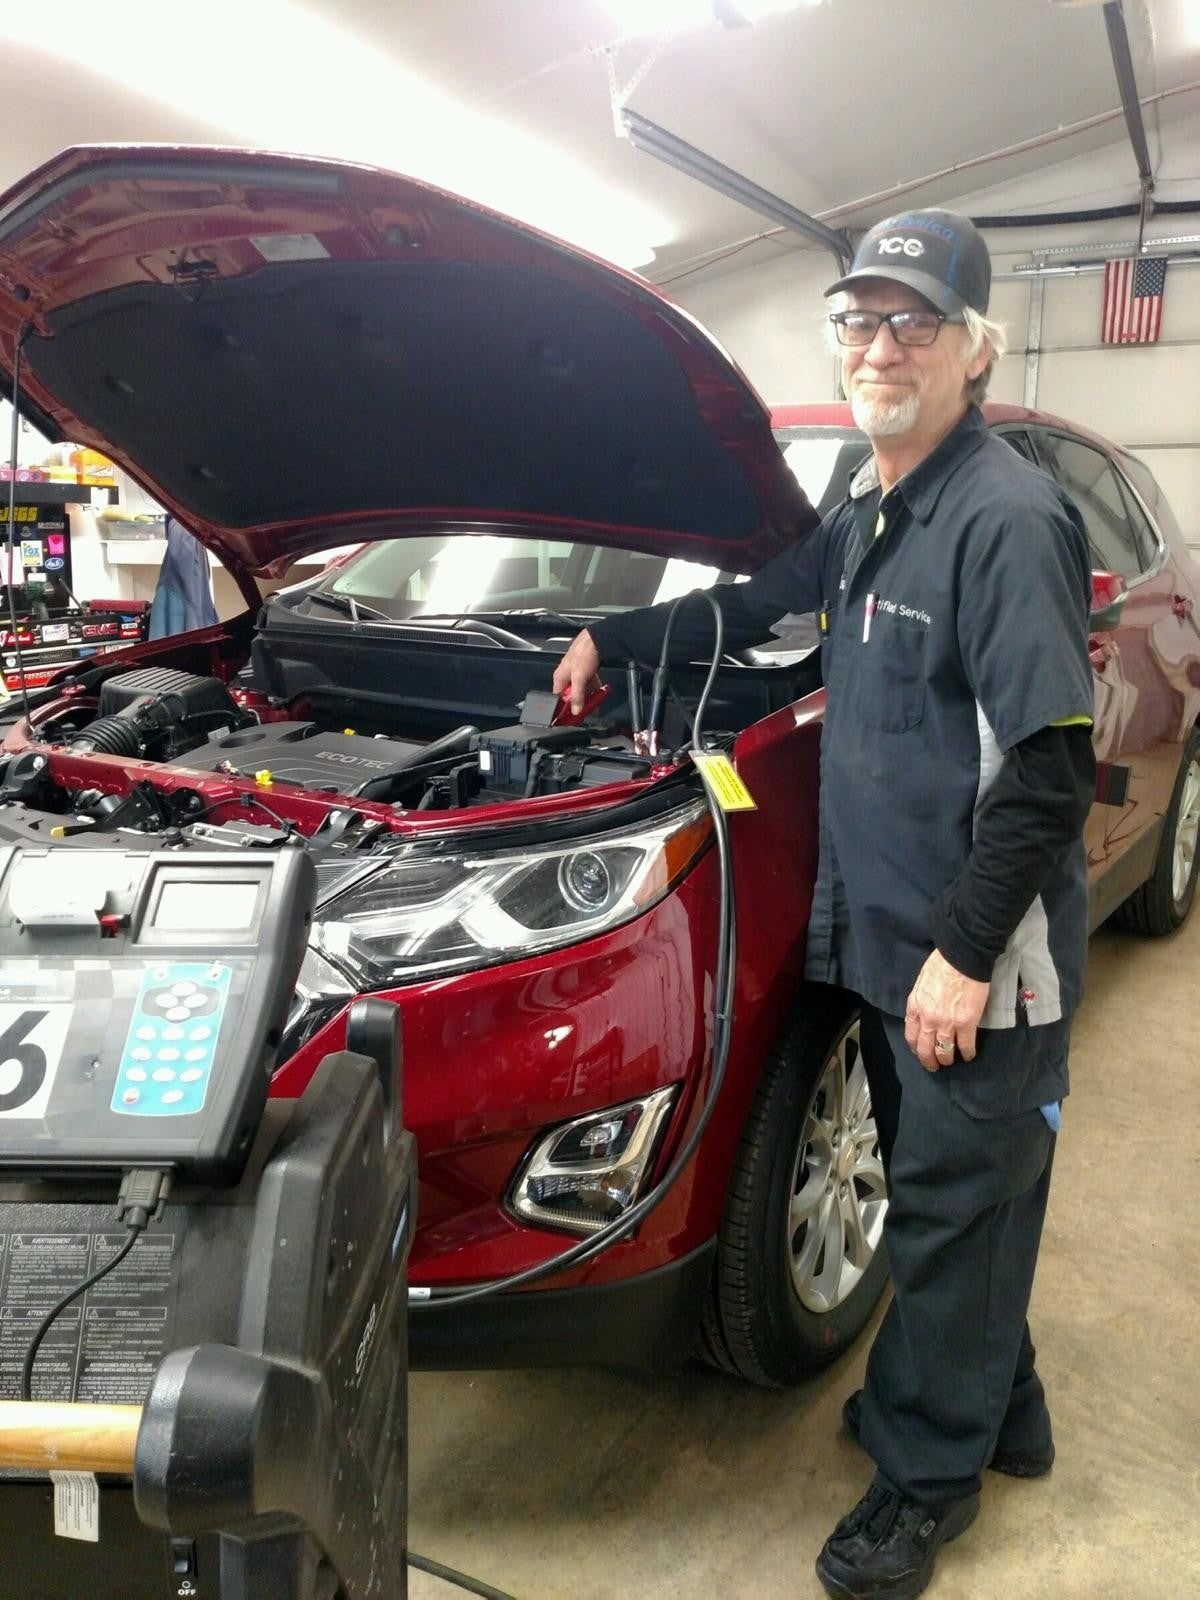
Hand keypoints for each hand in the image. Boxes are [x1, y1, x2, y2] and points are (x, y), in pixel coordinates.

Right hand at [551, 629, 602, 714]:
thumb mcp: (579, 678)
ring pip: (580, 690)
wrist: (597, 639)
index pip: (558, 698)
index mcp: (559, 677)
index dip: (564, 708)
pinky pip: (588, 683)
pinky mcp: (585, 670)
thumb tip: (575, 710)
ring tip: (594, 705)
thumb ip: (577, 695)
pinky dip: (593, 689)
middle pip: (570, 695)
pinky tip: (599, 694)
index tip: (571, 717)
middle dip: (579, 704)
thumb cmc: (584, 653)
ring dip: (588, 697)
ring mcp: (576, 672)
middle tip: (586, 711)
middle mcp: (566, 675)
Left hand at [904, 950, 989, 1071]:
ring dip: (946, 1059)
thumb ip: (921, 1001)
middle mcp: (928, 1019)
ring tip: (949, 1062)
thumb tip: (923, 1012)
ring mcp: (947, 1023)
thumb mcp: (921, 983)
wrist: (962, 958)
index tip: (919, 1052)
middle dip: (928, 1060)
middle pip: (924, 1048)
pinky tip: (968, 1055)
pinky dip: (967, 1053)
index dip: (915, 1047)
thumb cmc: (941, 964)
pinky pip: (965, 1045)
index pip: (910, 1035)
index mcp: (915, 1007)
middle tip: (933, 1066)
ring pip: (943, 1051)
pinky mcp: (966, 1023)